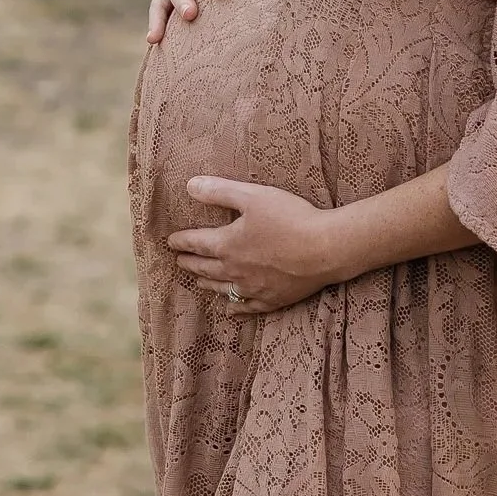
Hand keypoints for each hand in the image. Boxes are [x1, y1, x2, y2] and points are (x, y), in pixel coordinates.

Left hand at [169, 178, 343, 315]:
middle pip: (204, 268)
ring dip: (207, 284)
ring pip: (222, 289)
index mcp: (227, 244)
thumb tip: (189, 185)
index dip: (181, 241)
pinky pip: (248, 307)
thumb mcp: (253, 196)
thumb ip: (219, 191)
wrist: (326, 249)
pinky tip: (230, 309)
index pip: (196, 243)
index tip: (170, 241)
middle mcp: (235, 270)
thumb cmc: (291, 218)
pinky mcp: (273, 299)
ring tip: (198, 282)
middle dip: (189, 263)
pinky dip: (235, 308)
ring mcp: (253, 288)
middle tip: (179, 261)